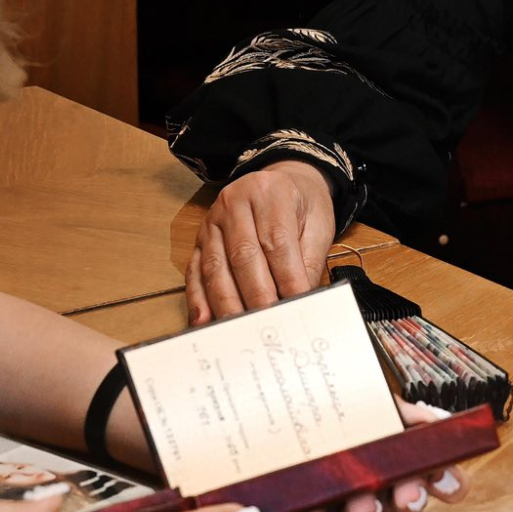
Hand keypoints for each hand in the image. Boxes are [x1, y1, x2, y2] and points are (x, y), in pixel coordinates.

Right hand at [186, 160, 334, 324]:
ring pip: (216, 266)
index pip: (277, 242)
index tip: (295, 308)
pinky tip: (204, 321)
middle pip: (243, 256)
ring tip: (239, 331)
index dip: (286, 279)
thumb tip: (301, 302)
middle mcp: (235, 203)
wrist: (282, 180)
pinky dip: (198, 299)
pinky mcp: (199, 239)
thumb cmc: (302, 206)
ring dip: (227, 303)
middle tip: (268, 326)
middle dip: (256, 297)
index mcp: (270, 193)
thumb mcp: (318, 224)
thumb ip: (310, 261)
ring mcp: (213, 221)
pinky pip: (194, 270)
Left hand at [289, 398, 470, 511]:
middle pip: (397, 502)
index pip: (424, 473)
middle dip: (407, 501)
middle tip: (408, 497)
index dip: (443, 482)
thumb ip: (401, 411)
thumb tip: (436, 421)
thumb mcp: (366, 402)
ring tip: (362, 507)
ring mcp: (333, 503)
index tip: (452, 487)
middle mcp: (364, 484)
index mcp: (386, 456)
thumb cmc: (319, 409)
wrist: (260, 412)